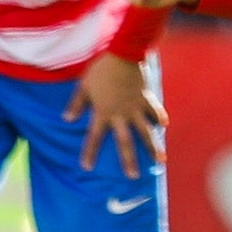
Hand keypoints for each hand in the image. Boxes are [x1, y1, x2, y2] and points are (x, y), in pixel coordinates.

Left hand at [67, 52, 166, 176]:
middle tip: (133, 177)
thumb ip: (77, 104)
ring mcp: (136, 108)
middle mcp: (121, 115)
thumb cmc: (100, 70)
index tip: (86, 166)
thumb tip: (67, 119)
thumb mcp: (84, 86)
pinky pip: (154, 110)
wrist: (123, 54)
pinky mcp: (146, 98)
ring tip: (160, 161)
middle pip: (125, 142)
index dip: (90, 152)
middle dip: (129, 160)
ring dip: (153, 147)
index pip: (94, 137)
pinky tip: (164, 125)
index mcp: (103, 113)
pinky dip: (159, 117)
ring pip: (146, 132)